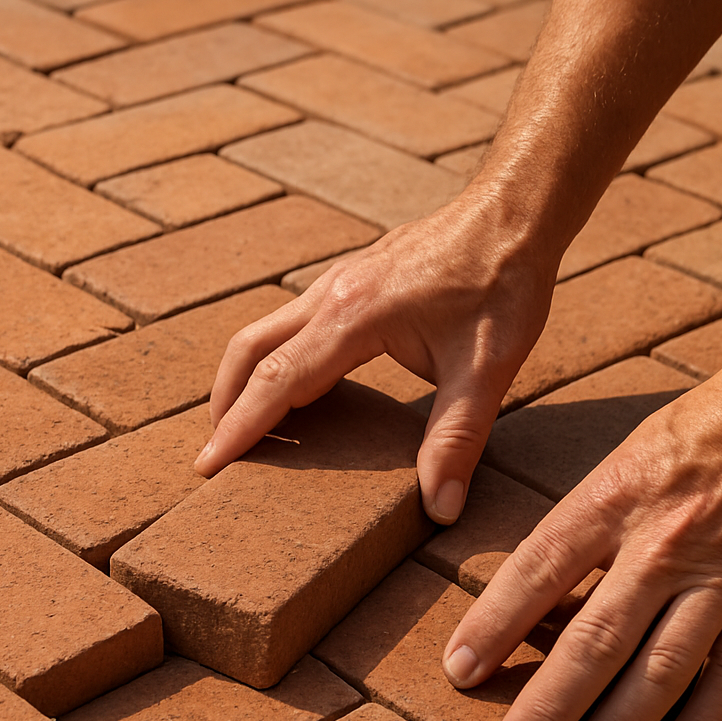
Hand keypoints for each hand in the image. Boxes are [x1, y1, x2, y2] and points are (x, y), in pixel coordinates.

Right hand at [195, 190, 557, 523]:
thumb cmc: (503, 283)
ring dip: (244, 380)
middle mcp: (330, 295)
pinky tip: (296, 388)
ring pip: (264, 332)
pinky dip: (272, 360)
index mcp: (352, 318)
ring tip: (244, 428)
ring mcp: (336, 282)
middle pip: (248, 351)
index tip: (207, 466)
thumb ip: (457, 439)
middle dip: (224, 405)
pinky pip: (291, 323)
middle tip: (217, 456)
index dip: (239, 428)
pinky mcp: (350, 280)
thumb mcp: (489, 369)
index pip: (275, 381)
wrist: (514, 212)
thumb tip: (442, 508)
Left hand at [445, 317, 721, 720]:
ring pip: (660, 667)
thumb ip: (585, 528)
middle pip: (595, 636)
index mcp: (614, 496)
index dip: (495, 623)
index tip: (458, 671)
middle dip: (547, 704)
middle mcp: (664, 539)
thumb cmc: (708, 427)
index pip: (539, 568)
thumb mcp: (628, 458)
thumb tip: (537, 603)